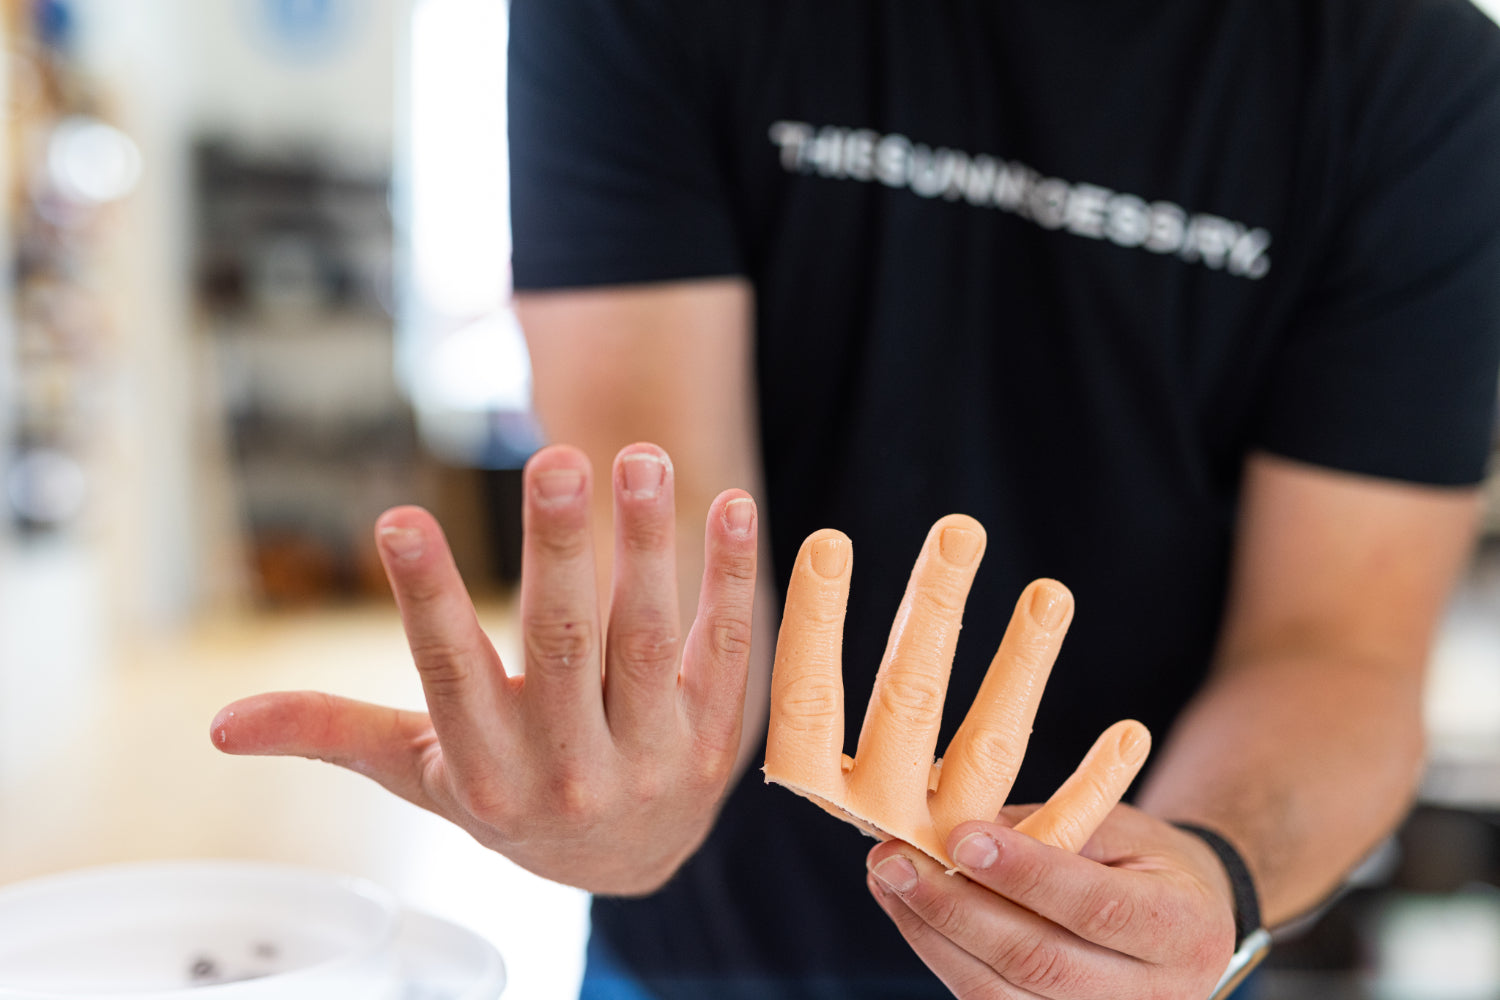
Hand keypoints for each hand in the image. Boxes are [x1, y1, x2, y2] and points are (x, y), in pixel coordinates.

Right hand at [210, 443, 758, 894]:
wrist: (627, 863)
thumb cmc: (511, 796)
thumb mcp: (424, 775)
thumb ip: (335, 735)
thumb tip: (220, 723)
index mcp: (485, 767)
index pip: (448, 673)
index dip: (424, 598)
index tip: (398, 519)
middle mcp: (569, 765)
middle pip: (563, 645)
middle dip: (556, 551)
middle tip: (554, 461)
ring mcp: (651, 753)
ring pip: (650, 639)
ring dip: (649, 546)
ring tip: (641, 459)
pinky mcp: (716, 735)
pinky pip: (729, 647)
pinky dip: (734, 577)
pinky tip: (734, 506)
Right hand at [763, 515, 1148, 864]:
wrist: (937, 937)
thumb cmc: (856, 803)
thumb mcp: (825, 765)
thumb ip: (813, 707)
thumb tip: (804, 574)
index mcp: (818, 790)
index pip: (806, 702)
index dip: (815, 624)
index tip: (829, 540)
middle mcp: (880, 820)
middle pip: (905, 706)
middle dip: (934, 611)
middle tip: (960, 529)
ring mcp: (951, 851)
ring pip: (988, 751)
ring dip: (1020, 668)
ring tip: (1053, 592)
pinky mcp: (1018, 884)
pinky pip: (1062, 828)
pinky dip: (1096, 782)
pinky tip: (1132, 731)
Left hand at [866, 805, 1237, 998]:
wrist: (1185, 923)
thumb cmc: (1145, 863)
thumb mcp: (1118, 829)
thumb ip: (1050, 831)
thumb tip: (955, 823)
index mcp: (1180, 926)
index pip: (1096, 906)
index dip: (1025, 874)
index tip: (961, 838)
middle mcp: (1153, 993)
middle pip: (1039, 961)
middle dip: (955, 908)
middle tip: (894, 860)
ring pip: (1002, 996)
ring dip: (932, 936)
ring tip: (888, 882)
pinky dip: (943, 959)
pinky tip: (912, 915)